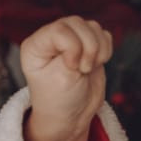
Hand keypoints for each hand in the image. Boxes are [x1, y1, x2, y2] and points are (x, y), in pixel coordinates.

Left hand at [20, 16, 113, 140]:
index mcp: (35, 45)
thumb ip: (73, 49)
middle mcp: (50, 38)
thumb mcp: (61, 76)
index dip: (73, 47)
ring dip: (97, 49)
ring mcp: (71, 40)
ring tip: (86, 69)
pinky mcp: (88, 46)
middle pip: (78, 23)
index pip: (60, 29)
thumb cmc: (58, 100)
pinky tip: (94, 65)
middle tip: (81, 70)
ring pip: (93, 27)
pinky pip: (104, 35)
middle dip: (88, 48)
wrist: (70, 117)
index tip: (72, 68)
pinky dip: (105, 50)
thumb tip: (88, 30)